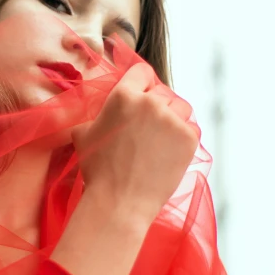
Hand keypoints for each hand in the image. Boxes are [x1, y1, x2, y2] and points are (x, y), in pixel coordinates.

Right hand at [72, 61, 199, 224]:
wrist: (119, 202)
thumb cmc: (97, 170)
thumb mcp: (83, 133)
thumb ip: (97, 113)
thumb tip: (102, 109)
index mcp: (123, 95)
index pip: (142, 72)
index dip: (141, 82)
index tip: (141, 94)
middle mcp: (150, 102)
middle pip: (162, 91)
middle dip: (156, 105)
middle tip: (147, 127)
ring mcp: (172, 120)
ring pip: (181, 107)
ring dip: (173, 118)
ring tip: (159, 138)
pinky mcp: (188, 139)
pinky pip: (191, 128)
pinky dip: (182, 137)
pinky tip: (167, 151)